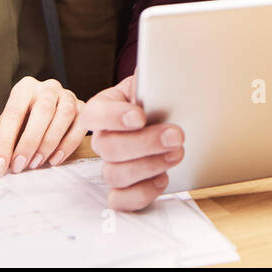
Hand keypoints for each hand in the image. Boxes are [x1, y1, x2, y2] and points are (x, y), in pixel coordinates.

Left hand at [0, 77, 84, 175]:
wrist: (49, 110)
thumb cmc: (24, 120)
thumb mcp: (5, 129)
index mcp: (24, 88)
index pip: (13, 112)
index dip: (5, 142)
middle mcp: (48, 88)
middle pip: (42, 111)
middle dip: (29, 142)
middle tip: (19, 166)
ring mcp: (68, 96)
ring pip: (64, 115)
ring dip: (49, 143)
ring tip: (36, 163)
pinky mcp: (83, 108)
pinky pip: (80, 124)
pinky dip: (67, 145)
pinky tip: (54, 159)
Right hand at [83, 75, 183, 209]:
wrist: (173, 120)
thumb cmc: (161, 98)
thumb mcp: (155, 81)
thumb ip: (152, 77)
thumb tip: (161, 71)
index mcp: (104, 108)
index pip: (94, 114)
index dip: (113, 117)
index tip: (140, 116)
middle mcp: (103, 138)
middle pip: (107, 147)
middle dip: (145, 143)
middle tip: (176, 135)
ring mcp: (111, 165)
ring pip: (114, 174)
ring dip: (149, 165)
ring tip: (177, 153)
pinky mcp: (124, 189)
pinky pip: (121, 200)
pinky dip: (142, 193)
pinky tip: (163, 177)